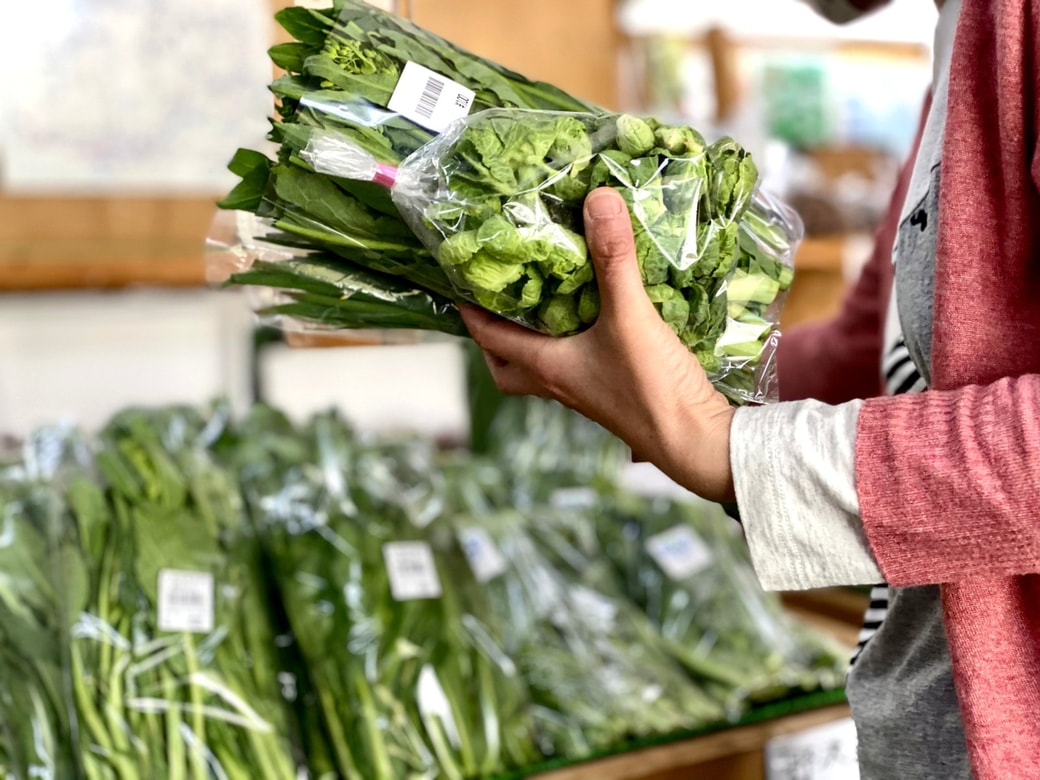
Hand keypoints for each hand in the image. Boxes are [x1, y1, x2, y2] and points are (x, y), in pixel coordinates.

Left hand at [460, 188, 735, 502]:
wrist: (694, 440)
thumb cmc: (651, 388)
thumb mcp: (630, 316)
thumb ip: (614, 259)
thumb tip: (599, 200)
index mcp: (546, 366)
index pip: (488, 336)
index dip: (468, 308)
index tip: (456, 278)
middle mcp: (558, 383)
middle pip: (506, 365)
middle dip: (493, 335)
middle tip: (496, 302)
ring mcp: (584, 391)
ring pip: (540, 368)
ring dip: (532, 340)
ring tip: (543, 304)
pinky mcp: (612, 392)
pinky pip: (576, 366)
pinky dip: (572, 343)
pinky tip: (595, 319)